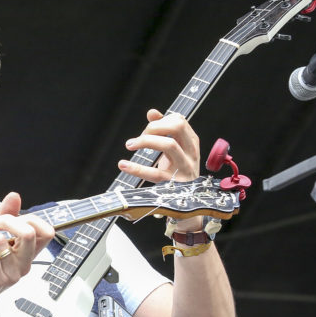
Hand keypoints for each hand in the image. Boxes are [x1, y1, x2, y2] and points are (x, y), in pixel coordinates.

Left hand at [0, 192, 53, 316]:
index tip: (10, 218)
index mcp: (27, 253)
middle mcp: (23, 264)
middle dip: (5, 220)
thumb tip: (15, 196)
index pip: (47, 232)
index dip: (31, 218)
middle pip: (29, 233)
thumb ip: (5, 217)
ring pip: (0, 241)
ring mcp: (11, 274)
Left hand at [119, 109, 203, 230]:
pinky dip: (136, 168)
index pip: (179, 120)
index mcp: (192, 143)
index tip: (147, 130)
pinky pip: (154, 173)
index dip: (160, 121)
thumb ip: (163, 130)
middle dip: (153, 127)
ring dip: (145, 141)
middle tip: (138, 139)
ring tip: (129, 145)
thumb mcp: (174, 151)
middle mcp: (191, 153)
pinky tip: (123, 164)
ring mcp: (185, 169)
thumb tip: (152, 112)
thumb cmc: (178, 171)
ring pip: (169, 145)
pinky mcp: (174, 185)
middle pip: (177, 127)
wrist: (189, 204)